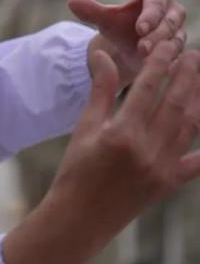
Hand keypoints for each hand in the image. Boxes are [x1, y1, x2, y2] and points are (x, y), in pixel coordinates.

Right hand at [4, 42, 199, 263]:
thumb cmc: (75, 172)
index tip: (168, 44)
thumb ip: (101, 92)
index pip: (147, 89)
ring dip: (198, 98)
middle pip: (175, 103)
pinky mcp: (169, 184)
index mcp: (121, 134)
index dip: (159, 63)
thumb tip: (103, 55)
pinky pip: (195, 161)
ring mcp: (162, 168)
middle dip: (187, 75)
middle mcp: (146, 150)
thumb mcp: (84, 129)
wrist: (79, 218)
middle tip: (194, 52)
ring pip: (190, 126)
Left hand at [69, 0, 185, 84]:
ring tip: (146, 58)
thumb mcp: (104, 19)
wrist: (125, 47)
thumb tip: (71, 2)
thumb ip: (91, 11)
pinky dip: (170, 63)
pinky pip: (180, 57)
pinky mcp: (180, 51)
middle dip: (157, 34)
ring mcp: (179, 32)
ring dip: (163, 50)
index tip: (140, 28)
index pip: (158, 0)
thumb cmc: (117, 27)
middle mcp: (173, 12)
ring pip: (177, 40)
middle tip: (143, 47)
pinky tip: (158, 71)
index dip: (151, 14)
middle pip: (171, 21)